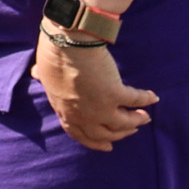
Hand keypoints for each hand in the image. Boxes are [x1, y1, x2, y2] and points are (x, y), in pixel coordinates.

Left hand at [34, 36, 155, 150]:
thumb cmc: (53, 53)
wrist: (67, 41)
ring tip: (145, 117)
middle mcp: (83, 115)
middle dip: (120, 134)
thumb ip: (43, 77)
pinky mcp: (115, 95)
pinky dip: (145, 100)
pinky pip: (135, 101)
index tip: (107, 147)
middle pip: (105, 133)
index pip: (80, 134)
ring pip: (123, 124)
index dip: (95, 142)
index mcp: (65, 111)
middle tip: (131, 130)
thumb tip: (35, 73)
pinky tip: (153, 97)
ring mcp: (99, 108)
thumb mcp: (44, 71)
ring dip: (136, 121)